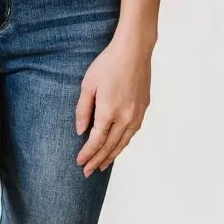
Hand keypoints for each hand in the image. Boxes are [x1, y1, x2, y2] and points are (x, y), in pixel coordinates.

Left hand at [74, 28, 152, 175]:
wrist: (134, 51)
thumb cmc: (108, 64)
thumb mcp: (87, 85)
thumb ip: (83, 110)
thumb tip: (81, 131)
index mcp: (109, 112)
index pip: (96, 141)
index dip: (87, 154)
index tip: (80, 163)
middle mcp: (125, 117)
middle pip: (110, 146)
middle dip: (97, 160)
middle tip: (88, 172)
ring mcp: (137, 114)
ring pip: (123, 142)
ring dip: (112, 155)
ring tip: (102, 165)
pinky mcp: (143, 108)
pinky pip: (132, 132)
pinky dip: (124, 143)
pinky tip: (118, 146)